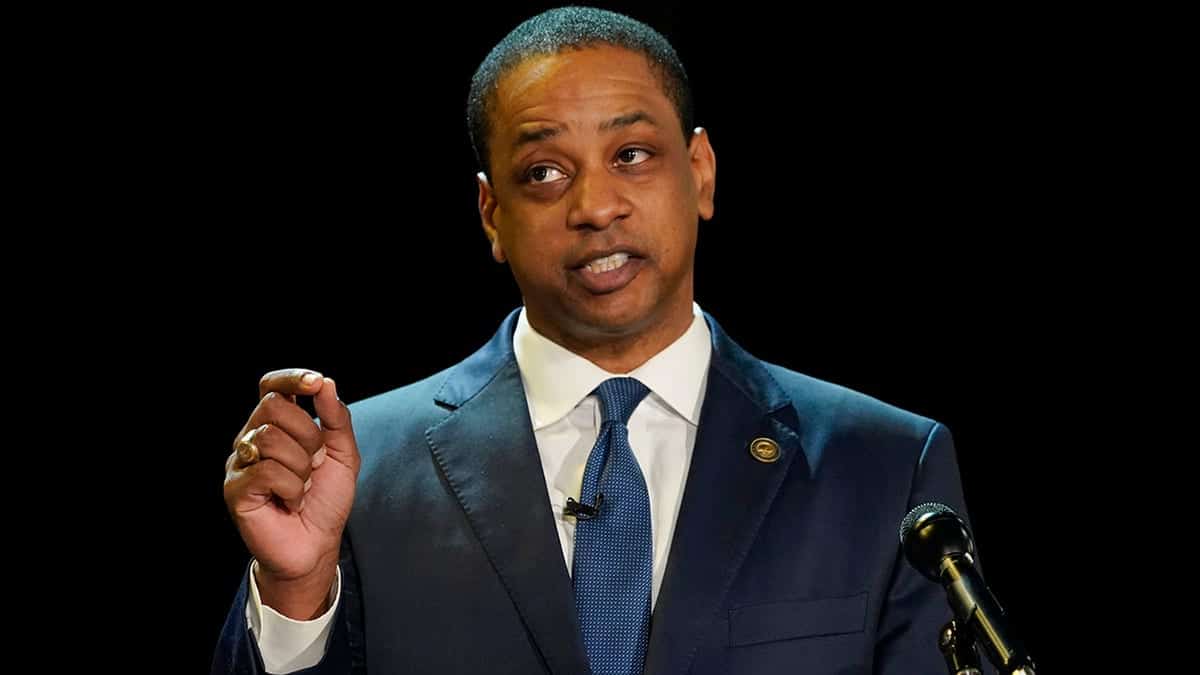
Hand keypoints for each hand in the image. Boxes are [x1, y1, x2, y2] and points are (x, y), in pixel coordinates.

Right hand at [223, 368, 359, 617]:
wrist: (317, 544)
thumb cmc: (325, 499)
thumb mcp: (342, 454)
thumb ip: (336, 417)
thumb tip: (325, 384)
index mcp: (276, 426)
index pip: (272, 387)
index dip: (291, 379)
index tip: (315, 383)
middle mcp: (252, 439)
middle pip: (274, 406)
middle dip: (307, 433)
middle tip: (314, 463)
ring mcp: (240, 463)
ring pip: (271, 438)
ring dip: (301, 466)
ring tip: (303, 487)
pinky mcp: (235, 489)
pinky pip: (267, 471)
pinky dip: (292, 488)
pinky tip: (291, 501)